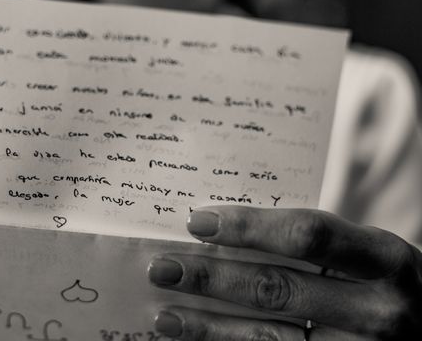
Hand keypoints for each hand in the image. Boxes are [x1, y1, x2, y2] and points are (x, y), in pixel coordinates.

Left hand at [148, 207, 421, 339]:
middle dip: (210, 278)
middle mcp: (378, 310)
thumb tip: (226, 231)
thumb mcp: (367, 256)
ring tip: (165, 314)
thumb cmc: (387, 287)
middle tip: (162, 267)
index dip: (247, 226)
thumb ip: (313, 244)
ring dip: (208, 326)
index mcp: (384, 259)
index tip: (197, 221)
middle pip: (277, 289)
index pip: (306, 235)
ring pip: (269, 338)